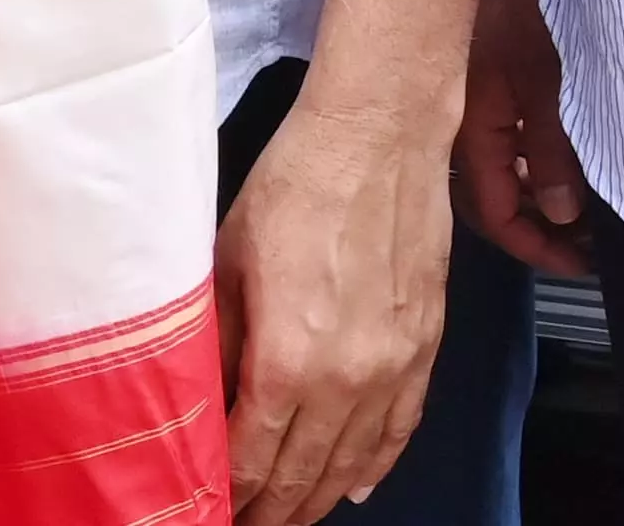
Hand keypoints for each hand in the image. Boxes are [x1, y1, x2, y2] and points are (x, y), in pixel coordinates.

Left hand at [216, 88, 450, 525]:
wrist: (378, 136)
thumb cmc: (297, 182)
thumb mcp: (228, 261)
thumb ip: (217, 341)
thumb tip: (198, 400)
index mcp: (288, 361)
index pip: (251, 460)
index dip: (227, 494)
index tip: (207, 507)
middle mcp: (346, 381)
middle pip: (302, 476)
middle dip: (270, 509)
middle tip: (243, 522)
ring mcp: (393, 369)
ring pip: (353, 464)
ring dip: (318, 497)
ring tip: (289, 514)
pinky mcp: (425, 348)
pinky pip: (401, 428)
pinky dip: (377, 464)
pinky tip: (356, 485)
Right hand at [455, 0, 587, 274]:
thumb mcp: (544, 74)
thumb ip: (550, 146)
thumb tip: (559, 213)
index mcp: (469, 128)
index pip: (496, 214)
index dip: (539, 248)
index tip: (586, 264)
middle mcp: (464, 120)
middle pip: (498, 195)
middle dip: (545, 225)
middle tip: (598, 239)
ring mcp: (475, 93)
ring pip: (507, 162)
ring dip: (547, 188)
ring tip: (597, 200)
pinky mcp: (489, 67)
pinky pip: (513, 129)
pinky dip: (543, 151)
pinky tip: (577, 147)